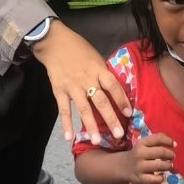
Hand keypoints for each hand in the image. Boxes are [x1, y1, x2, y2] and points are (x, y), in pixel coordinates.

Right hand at [32, 20, 130, 142]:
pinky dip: (66, 123)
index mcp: (99, 70)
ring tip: (96, 140)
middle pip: (101, 101)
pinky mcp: (59, 91)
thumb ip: (103, 74)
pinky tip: (69, 136)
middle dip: (111, 119)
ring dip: (90, 125)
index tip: (128, 113)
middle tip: (119, 135)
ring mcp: (72, 87)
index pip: (113, 87)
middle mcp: (87, 80)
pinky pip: (63, 110)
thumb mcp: (96, 57)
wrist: (55, 43)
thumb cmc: (79, 49)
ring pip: (83, 108)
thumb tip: (115, 91)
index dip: (122, 100)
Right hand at [122, 133, 175, 183]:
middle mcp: (139, 154)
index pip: (158, 138)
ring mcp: (139, 167)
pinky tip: (161, 175)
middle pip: (161, 152)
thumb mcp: (145, 144)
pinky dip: (161, 178)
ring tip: (169, 166)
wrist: (123, 166)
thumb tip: (174, 144)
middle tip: (172, 157)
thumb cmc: (139, 154)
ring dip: (168, 166)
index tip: (174, 145)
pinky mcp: (140, 178)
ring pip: (159, 166)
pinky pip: (155, 179)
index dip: (169, 141)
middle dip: (170, 154)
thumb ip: (158, 140)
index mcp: (141, 143)